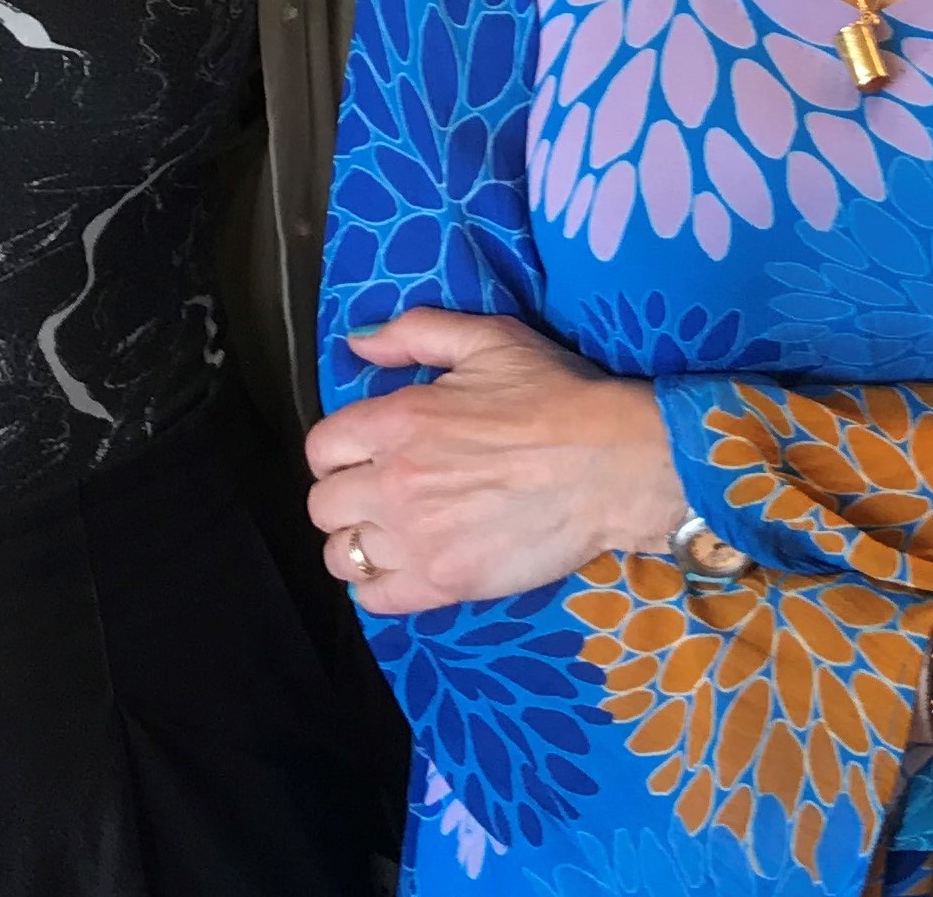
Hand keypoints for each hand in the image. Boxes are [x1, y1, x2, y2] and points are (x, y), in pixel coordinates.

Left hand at [306, 308, 690, 615]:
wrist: (612, 462)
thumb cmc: (554, 394)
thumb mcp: (488, 338)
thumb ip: (415, 333)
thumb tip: (357, 342)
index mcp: (398, 419)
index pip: (321, 448)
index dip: (338, 451)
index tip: (363, 454)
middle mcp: (394, 481)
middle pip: (322, 507)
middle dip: (344, 497)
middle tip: (379, 492)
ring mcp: (416, 538)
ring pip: (342, 557)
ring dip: (359, 543)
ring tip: (391, 533)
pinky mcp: (444, 583)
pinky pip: (374, 599)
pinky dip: (379, 587)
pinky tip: (405, 566)